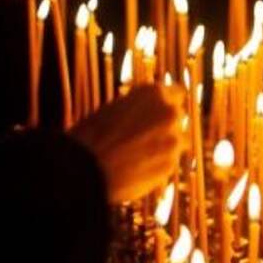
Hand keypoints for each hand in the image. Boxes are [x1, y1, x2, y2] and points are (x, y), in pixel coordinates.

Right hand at [71, 85, 185, 202]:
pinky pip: (169, 163)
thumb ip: (139, 109)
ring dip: (166, 146)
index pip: (177, 93)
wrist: (84, 169)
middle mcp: (169, 112)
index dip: (167, 103)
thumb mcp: (114, 108)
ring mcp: (173, 140)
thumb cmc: (91, 136)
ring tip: (139, 155)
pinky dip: (158, 166)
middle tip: (143, 137)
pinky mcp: (171, 165)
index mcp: (154, 93)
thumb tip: (149, 114)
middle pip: (178, 117)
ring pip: (178, 141)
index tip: (161, 112)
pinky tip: (137, 170)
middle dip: (166, 125)